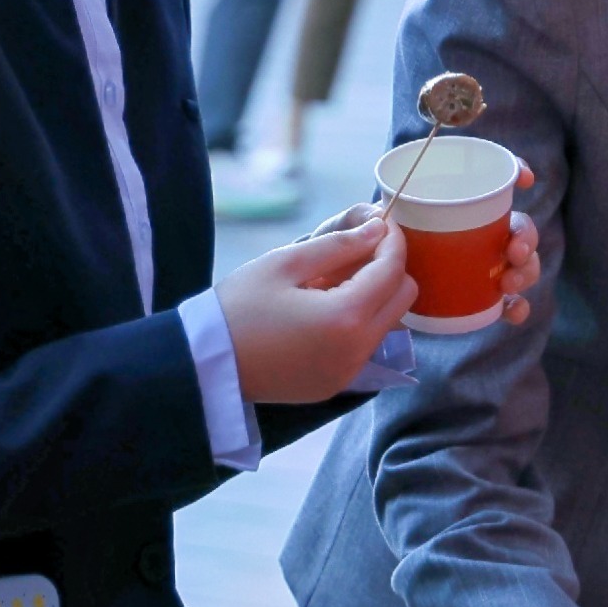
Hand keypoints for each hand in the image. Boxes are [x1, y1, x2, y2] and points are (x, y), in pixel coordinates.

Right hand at [224, 215, 418, 402]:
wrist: (204, 364)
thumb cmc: (237, 308)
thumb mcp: (285, 263)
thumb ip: (339, 244)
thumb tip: (378, 230)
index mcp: (346, 318)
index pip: (393, 270)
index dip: (392, 240)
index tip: (379, 222)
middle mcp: (357, 351)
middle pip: (403, 298)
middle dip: (389, 268)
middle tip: (355, 250)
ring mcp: (348, 372)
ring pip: (387, 322)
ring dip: (374, 294)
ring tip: (331, 278)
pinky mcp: (336, 384)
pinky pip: (365, 344)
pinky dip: (358, 320)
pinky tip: (323, 307)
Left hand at [314, 187, 541, 332]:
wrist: (339, 303)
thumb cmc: (342, 258)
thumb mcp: (339, 235)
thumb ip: (350, 222)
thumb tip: (377, 217)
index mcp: (441, 205)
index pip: (484, 181)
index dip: (513, 172)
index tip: (525, 180)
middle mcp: (466, 232)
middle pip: (512, 223)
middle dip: (525, 235)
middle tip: (513, 252)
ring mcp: (472, 266)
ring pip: (515, 261)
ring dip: (524, 269)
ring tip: (507, 283)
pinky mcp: (471, 298)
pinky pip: (503, 301)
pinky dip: (515, 306)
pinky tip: (511, 311)